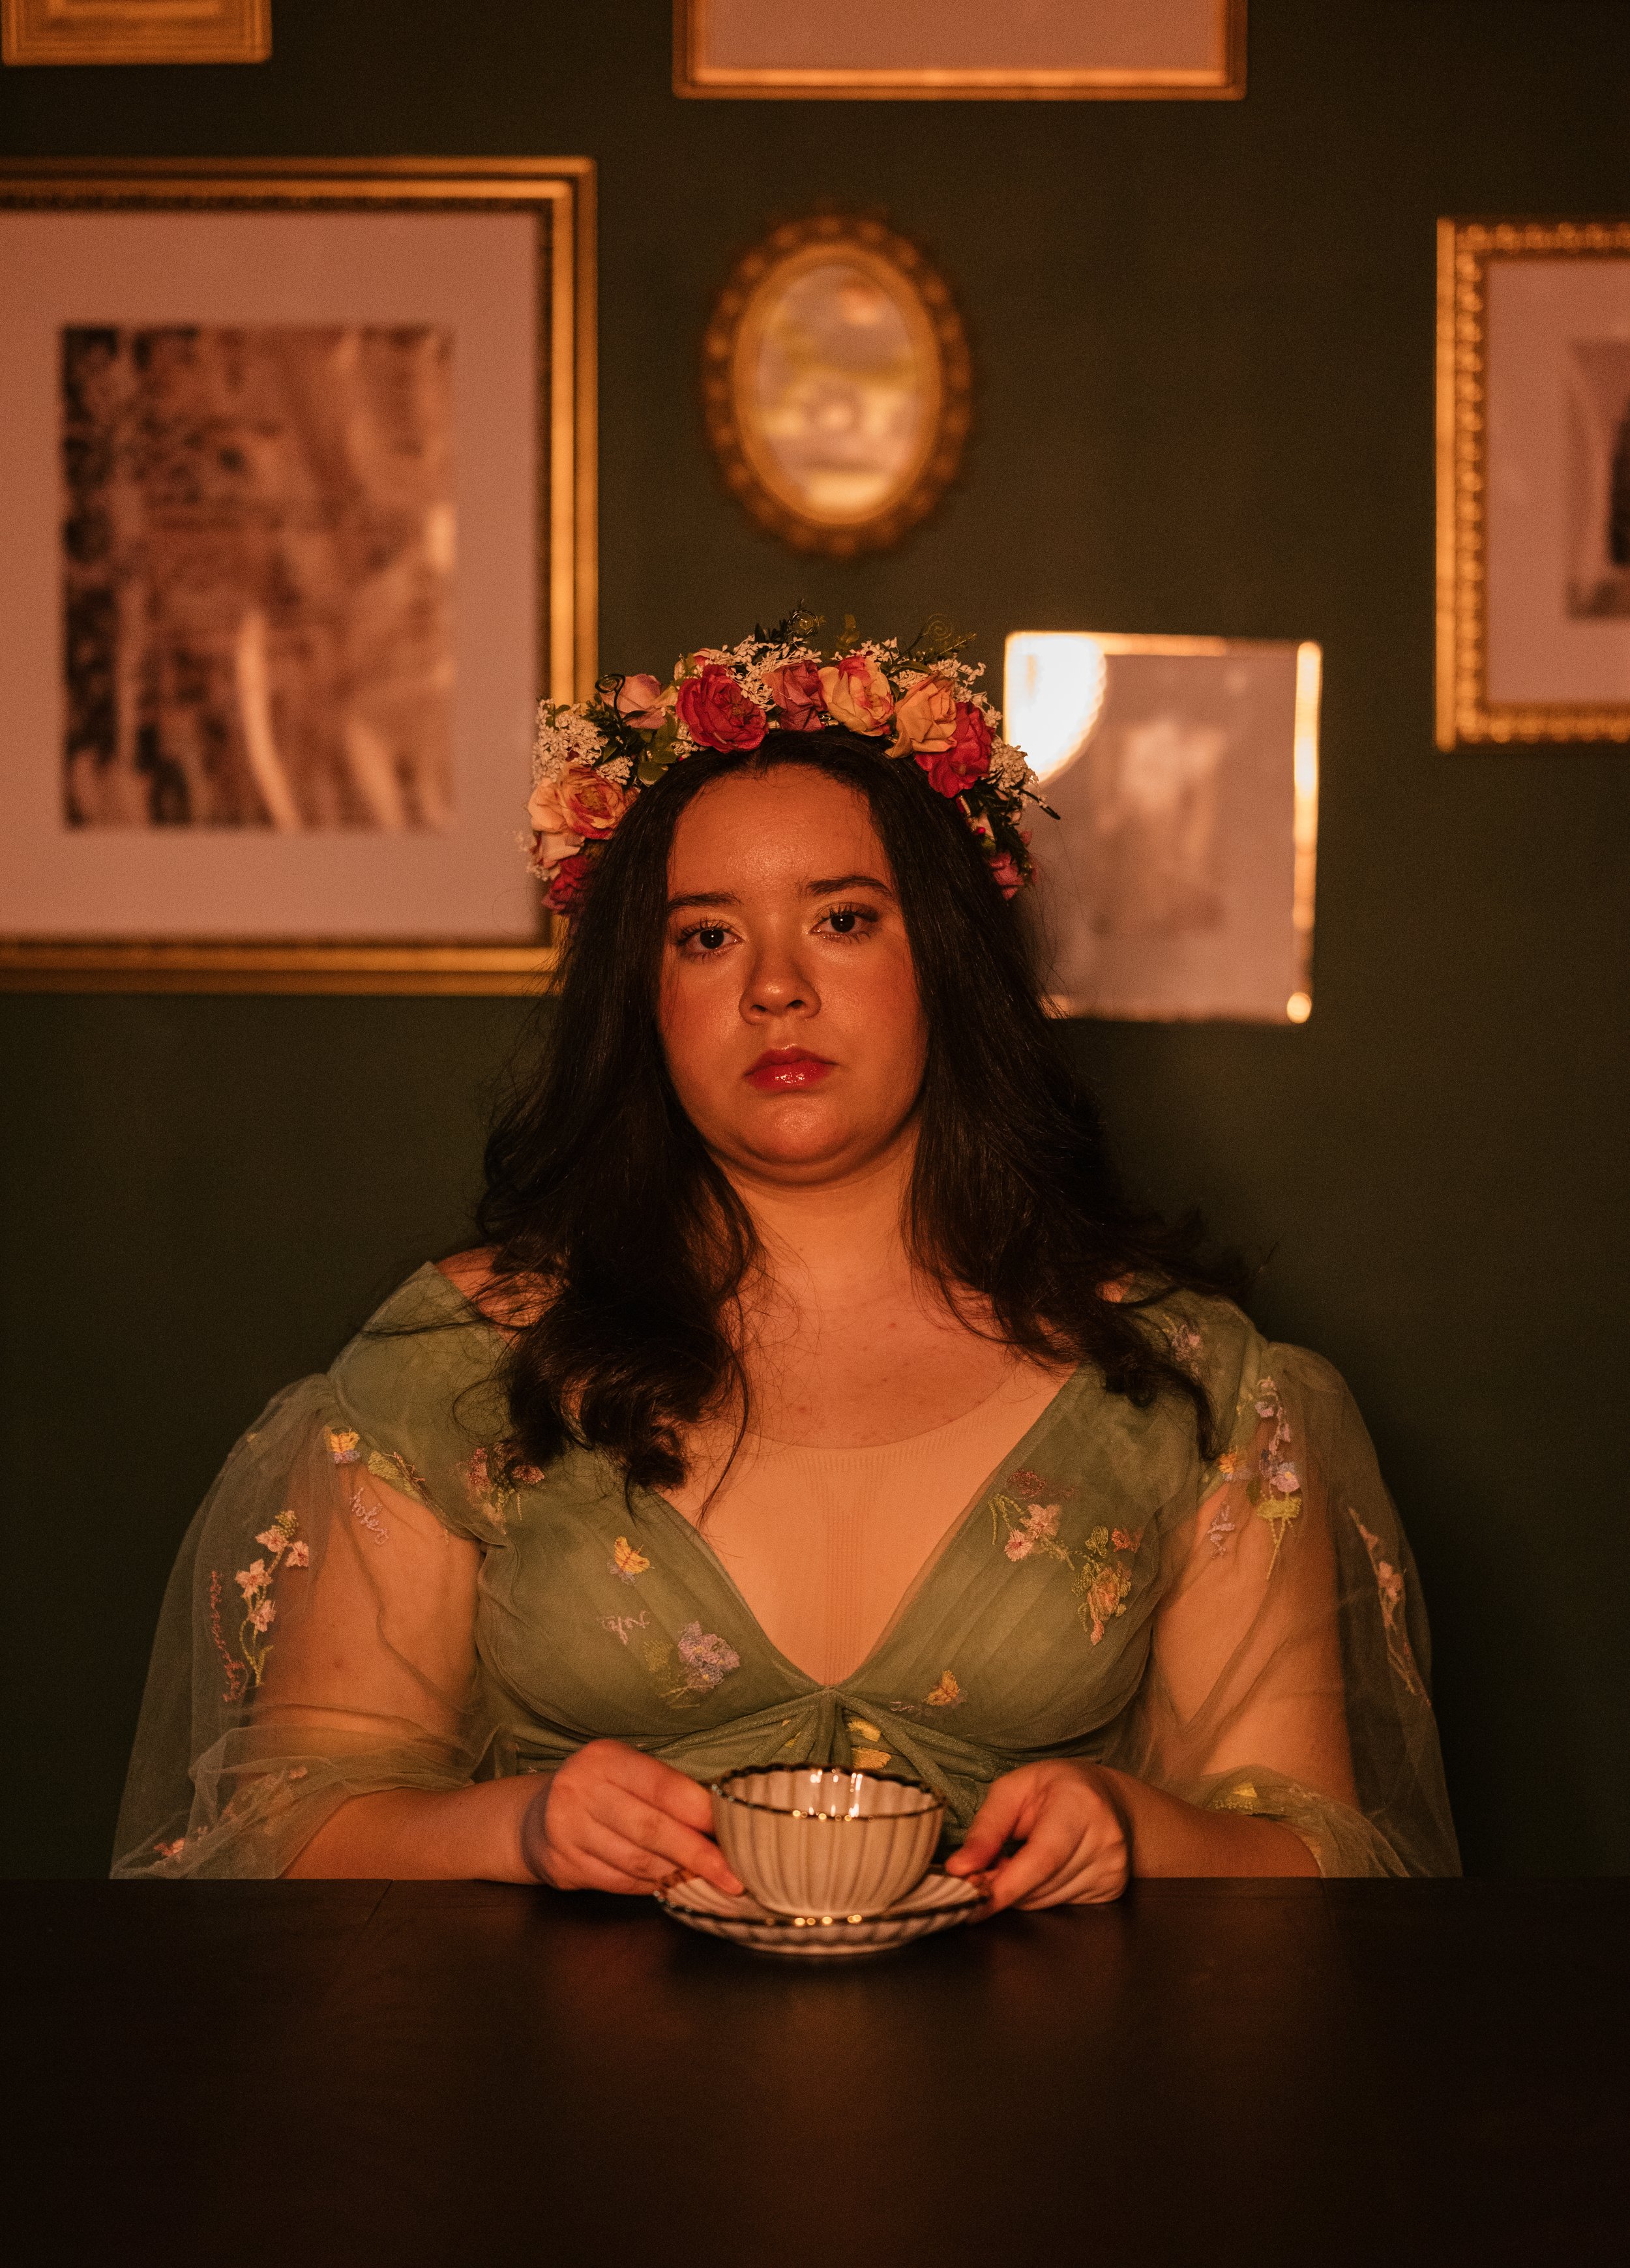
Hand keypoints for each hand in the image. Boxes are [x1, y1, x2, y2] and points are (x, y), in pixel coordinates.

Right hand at [520, 1739, 742, 1896]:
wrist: (535, 1818)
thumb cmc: (600, 1792)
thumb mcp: (626, 1774)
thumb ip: (665, 1792)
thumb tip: (722, 1823)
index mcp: (606, 1758)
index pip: (663, 1786)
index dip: (701, 1812)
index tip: (734, 1833)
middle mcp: (581, 1788)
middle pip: (651, 1828)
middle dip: (697, 1855)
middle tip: (732, 1876)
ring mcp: (567, 1828)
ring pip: (636, 1861)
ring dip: (676, 1876)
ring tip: (707, 1883)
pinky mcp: (562, 1863)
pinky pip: (619, 1882)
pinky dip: (650, 1887)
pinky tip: (670, 1887)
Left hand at [944, 1761, 1128, 1909]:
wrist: (1113, 1800)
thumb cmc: (1056, 1788)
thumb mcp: (1014, 1789)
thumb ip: (986, 1828)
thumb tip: (958, 1869)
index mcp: (1079, 1804)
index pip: (1043, 1858)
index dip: (1006, 1885)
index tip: (972, 1901)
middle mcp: (1104, 1839)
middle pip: (1040, 1885)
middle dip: (1003, 1886)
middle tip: (985, 1869)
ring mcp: (1112, 1868)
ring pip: (1047, 1902)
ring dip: (1020, 1892)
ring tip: (1017, 1861)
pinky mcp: (1113, 1890)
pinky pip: (1061, 1906)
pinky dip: (1040, 1894)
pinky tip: (1041, 1871)